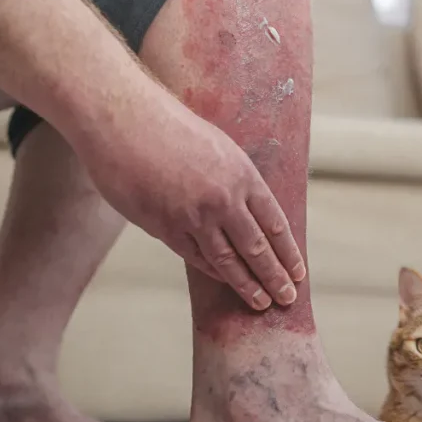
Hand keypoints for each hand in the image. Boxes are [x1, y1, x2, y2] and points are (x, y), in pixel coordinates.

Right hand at [78, 90, 305, 310]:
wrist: (123, 119)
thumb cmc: (169, 126)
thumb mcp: (218, 146)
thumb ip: (235, 180)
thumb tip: (248, 209)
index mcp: (243, 175)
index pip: (275, 223)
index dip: (288, 252)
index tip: (298, 271)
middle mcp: (224, 199)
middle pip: (257, 248)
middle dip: (275, 277)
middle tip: (287, 298)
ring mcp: (194, 215)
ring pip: (228, 260)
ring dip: (247, 284)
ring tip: (261, 302)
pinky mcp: (164, 226)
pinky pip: (195, 256)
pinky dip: (213, 272)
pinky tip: (224, 281)